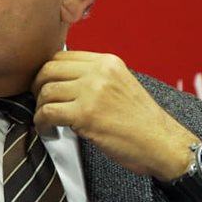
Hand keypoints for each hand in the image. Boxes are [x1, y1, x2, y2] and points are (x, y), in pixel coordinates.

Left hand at [32, 51, 200, 180]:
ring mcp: (92, 92)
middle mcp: (99, 72)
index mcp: (107, 62)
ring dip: (39, 109)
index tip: (44, 87)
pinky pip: (47, 112)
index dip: (46, 72)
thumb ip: (93, 76)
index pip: (60, 56)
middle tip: (41, 103)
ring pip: (45, 92)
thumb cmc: (141, 121)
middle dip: (37, 88)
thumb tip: (59, 78)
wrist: (164, 145)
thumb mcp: (120, 85)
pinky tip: (48, 131)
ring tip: (47, 121)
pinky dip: (41, 123)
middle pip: (48, 70)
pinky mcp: (85, 114)